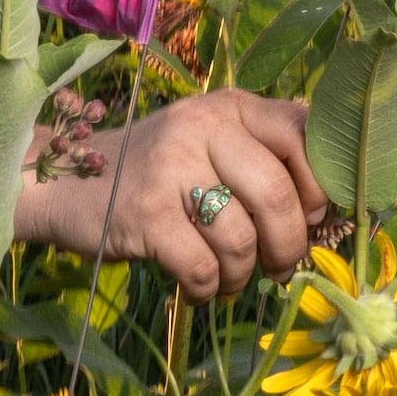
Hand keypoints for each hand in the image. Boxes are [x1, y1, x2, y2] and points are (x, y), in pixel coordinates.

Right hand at [21, 90, 325, 298]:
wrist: (67, 182)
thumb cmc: (158, 172)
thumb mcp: (211, 144)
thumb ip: (264, 157)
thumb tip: (329, 210)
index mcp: (230, 107)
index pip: (303, 137)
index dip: (320, 188)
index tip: (313, 219)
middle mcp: (202, 127)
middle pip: (276, 195)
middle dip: (289, 245)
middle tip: (281, 267)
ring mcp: (170, 169)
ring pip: (241, 238)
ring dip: (245, 274)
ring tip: (233, 279)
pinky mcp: (144, 214)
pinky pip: (201, 267)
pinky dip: (209, 288)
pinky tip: (201, 287)